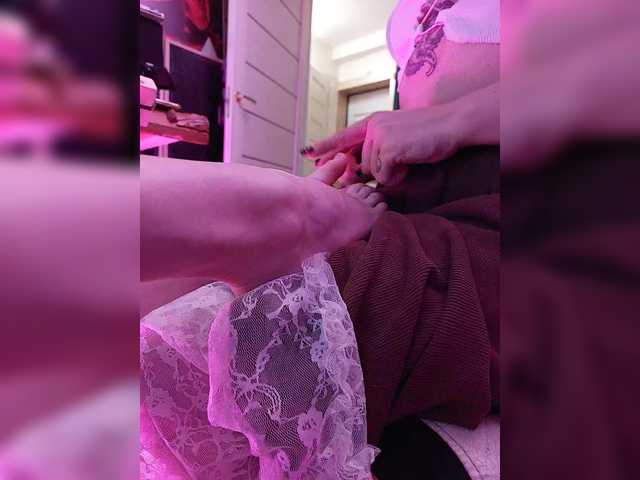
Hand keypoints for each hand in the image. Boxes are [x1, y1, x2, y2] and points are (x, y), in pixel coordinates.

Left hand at [305, 84, 497, 185]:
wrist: (452, 124)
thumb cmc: (428, 133)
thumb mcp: (397, 137)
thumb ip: (376, 149)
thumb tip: (355, 171)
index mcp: (372, 123)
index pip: (343, 137)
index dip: (325, 146)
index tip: (306, 153)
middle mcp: (372, 128)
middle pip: (363, 165)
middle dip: (376, 172)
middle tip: (400, 161)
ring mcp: (379, 137)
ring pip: (373, 173)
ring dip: (391, 173)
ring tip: (409, 157)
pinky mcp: (389, 148)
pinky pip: (385, 177)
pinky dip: (398, 176)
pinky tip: (410, 162)